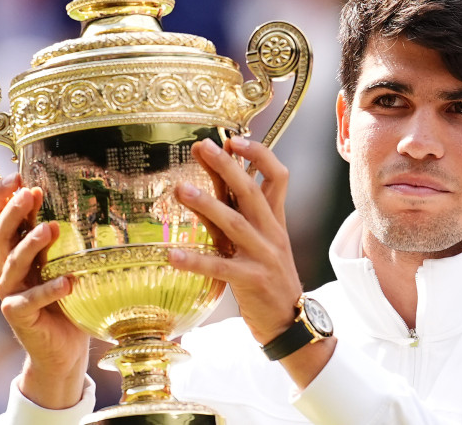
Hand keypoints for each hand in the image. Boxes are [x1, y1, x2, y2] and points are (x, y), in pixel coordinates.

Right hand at [0, 174, 89, 408]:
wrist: (63, 347)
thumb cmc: (67, 298)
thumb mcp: (63, 260)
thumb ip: (63, 235)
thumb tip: (82, 195)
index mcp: (14, 247)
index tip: (18, 176)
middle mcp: (6, 266)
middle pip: (0, 233)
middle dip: (14, 211)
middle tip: (32, 194)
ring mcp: (10, 291)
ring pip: (12, 262)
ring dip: (31, 244)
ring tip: (51, 230)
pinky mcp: (18, 315)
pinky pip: (30, 299)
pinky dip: (49, 290)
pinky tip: (69, 282)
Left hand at [170, 137, 301, 343]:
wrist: (289, 320)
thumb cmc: (268, 277)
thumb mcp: (260, 241)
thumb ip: (241, 213)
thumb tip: (219, 180)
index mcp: (275, 220)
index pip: (277, 176)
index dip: (258, 155)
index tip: (233, 140)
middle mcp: (271, 233)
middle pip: (252, 192)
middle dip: (227, 167)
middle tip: (202, 147)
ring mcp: (263, 256)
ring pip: (235, 224)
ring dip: (207, 205)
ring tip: (180, 190)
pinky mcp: (251, 280)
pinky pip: (220, 266)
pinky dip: (195, 260)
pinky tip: (171, 254)